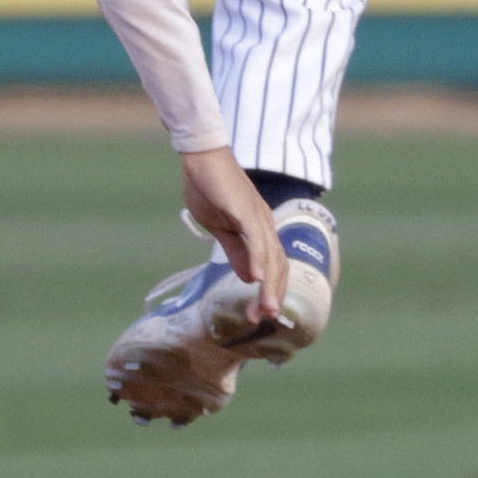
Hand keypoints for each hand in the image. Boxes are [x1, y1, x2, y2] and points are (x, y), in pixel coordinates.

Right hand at [178, 144, 289, 322]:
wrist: (200, 158)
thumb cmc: (208, 189)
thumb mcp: (221, 228)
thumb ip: (236, 250)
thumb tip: (248, 277)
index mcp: (259, 229)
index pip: (272, 266)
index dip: (268, 290)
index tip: (257, 313)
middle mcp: (265, 224)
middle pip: (277, 266)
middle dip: (272, 294)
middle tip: (263, 319)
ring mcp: (257, 216)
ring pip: (270, 257)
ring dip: (269, 286)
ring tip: (266, 310)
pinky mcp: (245, 209)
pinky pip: (255, 238)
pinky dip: (258, 260)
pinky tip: (256, 278)